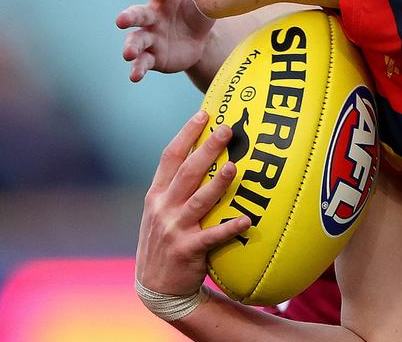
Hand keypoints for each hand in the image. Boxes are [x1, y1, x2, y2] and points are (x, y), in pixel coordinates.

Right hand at [117, 0, 214, 81]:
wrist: (201, 40)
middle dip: (128, 17)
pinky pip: (143, 62)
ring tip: (128, 54)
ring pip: (136, 40)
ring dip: (131, 47)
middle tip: (121, 21)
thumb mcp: (204, 3)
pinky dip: (137, 69)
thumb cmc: (198, 13)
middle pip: (138, 14)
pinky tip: (135, 76)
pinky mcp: (153, 56)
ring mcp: (150, 37)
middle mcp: (152, 16)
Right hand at [136, 110, 251, 294]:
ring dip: (217, 184)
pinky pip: (211, 237)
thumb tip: (203, 155)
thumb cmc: (166, 241)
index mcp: (157, 195)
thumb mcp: (161, 211)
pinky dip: (228, 228)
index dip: (186, 134)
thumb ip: (177, 187)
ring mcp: (174, 229)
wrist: (156, 287)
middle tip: (227, 129)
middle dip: (207, 148)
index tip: (203, 113)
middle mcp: (163, 208)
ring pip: (199, 201)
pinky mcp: (187, 251)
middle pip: (187, 172)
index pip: (170, 158)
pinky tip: (246, 220)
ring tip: (233, 167)